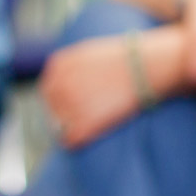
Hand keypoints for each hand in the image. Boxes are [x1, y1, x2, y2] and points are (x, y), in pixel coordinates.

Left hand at [40, 28, 185, 147]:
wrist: (147, 67)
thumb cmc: (125, 59)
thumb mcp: (89, 53)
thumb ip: (71, 69)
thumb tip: (63, 89)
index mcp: (58, 65)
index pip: (48, 90)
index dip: (60, 101)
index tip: (74, 107)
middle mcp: (59, 84)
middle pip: (52, 109)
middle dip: (64, 116)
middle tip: (86, 119)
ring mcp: (70, 104)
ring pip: (59, 127)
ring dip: (71, 129)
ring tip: (92, 126)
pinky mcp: (83, 124)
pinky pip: (71, 141)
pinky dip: (78, 142)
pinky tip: (91, 136)